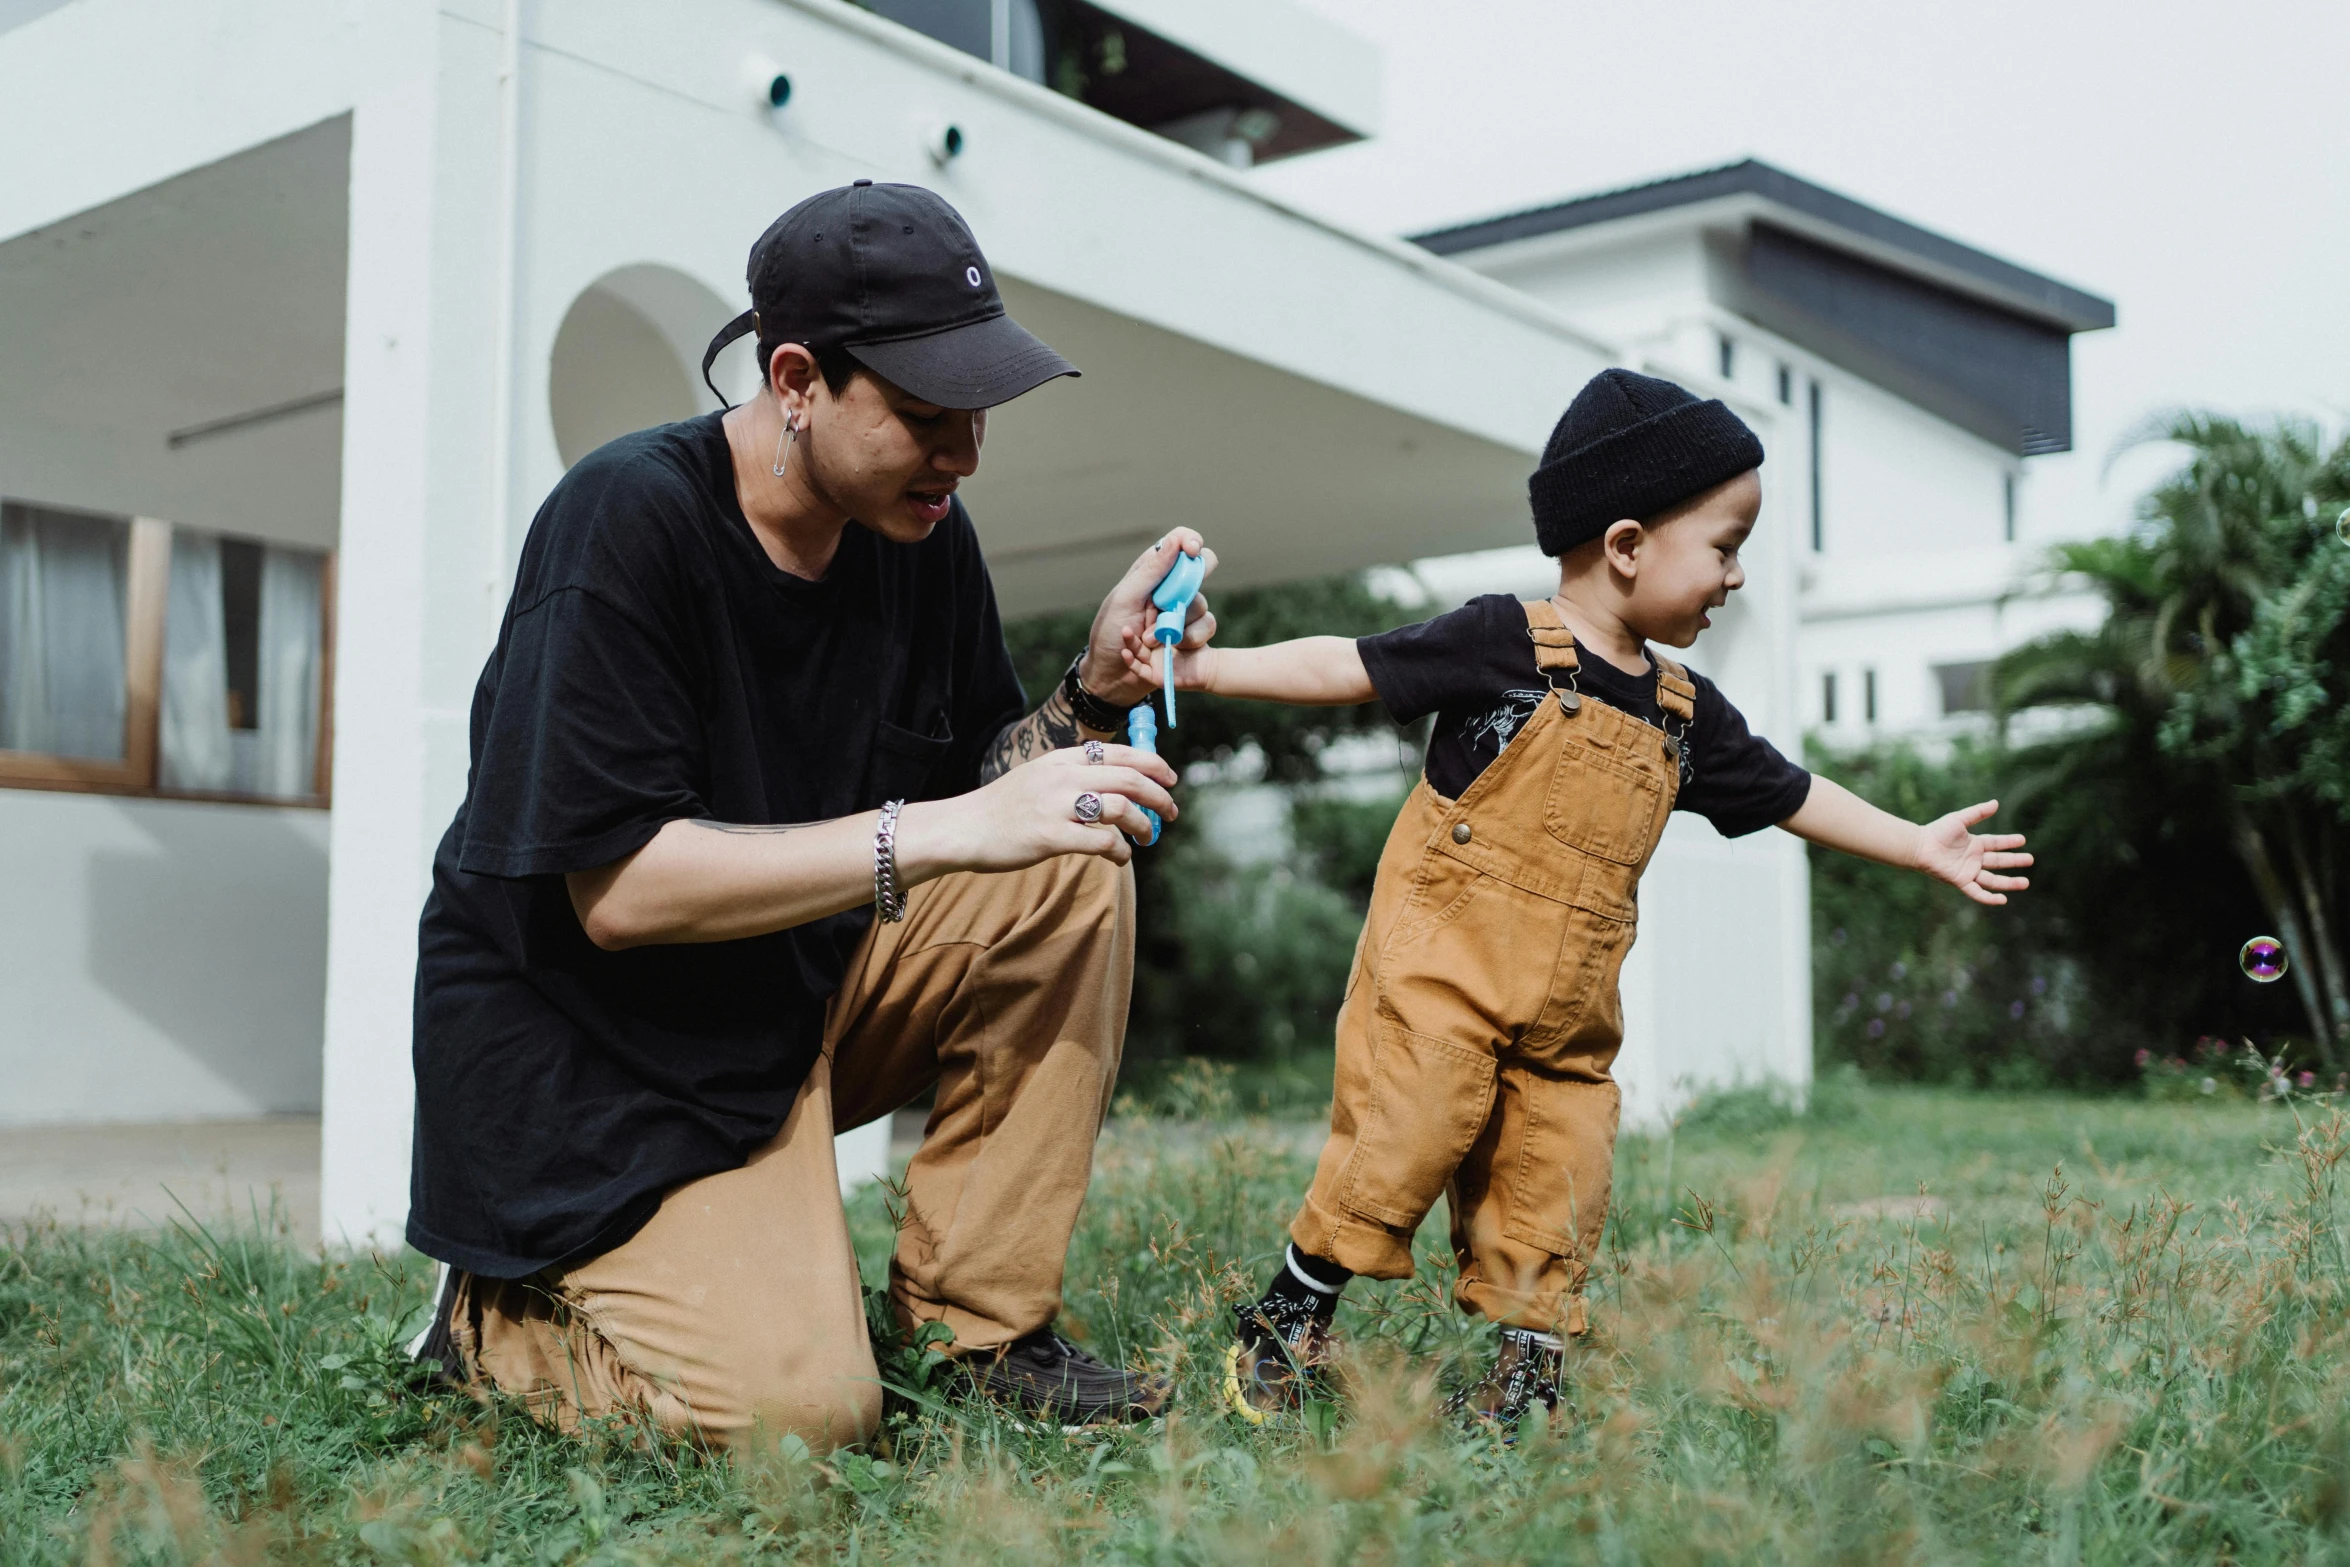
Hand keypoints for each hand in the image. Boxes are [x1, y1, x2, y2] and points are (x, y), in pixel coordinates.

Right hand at [900, 744, 1178, 874]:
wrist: (963, 828)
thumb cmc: (1005, 808)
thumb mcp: (1039, 776)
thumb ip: (1074, 776)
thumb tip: (1117, 786)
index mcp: (1062, 759)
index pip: (1120, 752)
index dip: (1153, 764)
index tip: (1170, 778)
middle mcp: (1062, 777)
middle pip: (1129, 778)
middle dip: (1159, 796)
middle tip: (1171, 812)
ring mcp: (1056, 806)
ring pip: (1121, 808)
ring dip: (1143, 825)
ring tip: (1147, 838)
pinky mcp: (1049, 837)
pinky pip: (1100, 841)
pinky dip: (1119, 851)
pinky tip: (1120, 858)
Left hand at [1078, 532, 1218, 706]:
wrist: (1111, 679)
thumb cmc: (1109, 636)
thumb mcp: (1124, 600)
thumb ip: (1151, 572)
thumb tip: (1176, 542)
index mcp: (1151, 573)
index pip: (1179, 544)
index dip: (1190, 542)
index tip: (1192, 550)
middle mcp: (1170, 590)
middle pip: (1199, 572)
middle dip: (1186, 592)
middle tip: (1168, 607)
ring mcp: (1181, 614)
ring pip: (1202, 607)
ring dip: (1176, 625)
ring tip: (1149, 640)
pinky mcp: (1190, 637)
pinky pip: (1206, 630)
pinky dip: (1185, 641)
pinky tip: (1159, 651)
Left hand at [1914, 800, 2032, 905]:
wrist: (1920, 846)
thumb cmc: (1936, 831)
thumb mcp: (1959, 819)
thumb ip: (1977, 812)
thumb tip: (1996, 803)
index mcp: (1974, 844)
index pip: (1996, 844)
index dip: (2009, 842)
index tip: (2023, 840)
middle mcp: (1973, 859)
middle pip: (1998, 861)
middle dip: (2014, 861)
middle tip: (2031, 860)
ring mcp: (1968, 871)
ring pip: (1993, 880)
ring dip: (2009, 883)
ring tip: (2026, 883)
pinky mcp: (1960, 881)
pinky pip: (1977, 892)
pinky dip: (1989, 898)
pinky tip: (2003, 900)